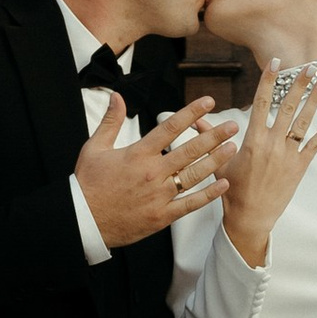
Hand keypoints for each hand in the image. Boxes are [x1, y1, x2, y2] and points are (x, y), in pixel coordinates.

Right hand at [75, 96, 234, 250]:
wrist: (84, 221)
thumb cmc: (88, 184)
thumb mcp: (94, 148)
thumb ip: (110, 121)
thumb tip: (117, 97)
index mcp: (138, 154)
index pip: (170, 127)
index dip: (191, 112)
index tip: (208, 102)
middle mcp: (152, 173)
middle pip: (189, 150)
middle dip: (214, 136)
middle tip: (232, 126)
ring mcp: (159, 196)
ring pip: (194, 175)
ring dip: (215, 161)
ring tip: (232, 149)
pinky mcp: (161, 216)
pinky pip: (190, 204)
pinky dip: (208, 195)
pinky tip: (222, 184)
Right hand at [222, 69, 316, 269]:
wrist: (250, 218)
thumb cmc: (233, 190)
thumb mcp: (220, 162)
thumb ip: (211, 138)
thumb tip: (196, 120)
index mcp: (253, 139)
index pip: (261, 102)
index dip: (268, 80)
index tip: (274, 62)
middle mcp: (272, 143)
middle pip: (288, 107)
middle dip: (299, 84)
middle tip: (309, 66)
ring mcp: (288, 155)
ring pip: (304, 122)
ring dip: (315, 101)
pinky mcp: (299, 167)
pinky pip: (315, 145)